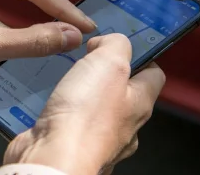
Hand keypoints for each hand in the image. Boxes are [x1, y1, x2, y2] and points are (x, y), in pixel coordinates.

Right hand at [3, 34, 165, 174]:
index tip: (120, 43)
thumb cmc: (85, 116)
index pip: (154, 74)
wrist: (53, 157)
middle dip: (103, 74)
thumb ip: (115, 44)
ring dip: (77, 93)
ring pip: (93, 109)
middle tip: (84, 59)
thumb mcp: (108, 62)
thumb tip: (108, 42)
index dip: (140, 55)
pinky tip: (46, 101)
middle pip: (122, 92)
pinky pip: (67, 122)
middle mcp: (124, 125)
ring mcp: (97, 139)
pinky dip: (58, 111)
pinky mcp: (70, 145)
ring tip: (59, 78)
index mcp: (140, 104)